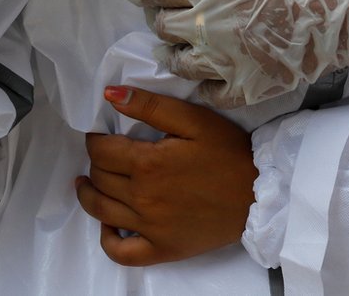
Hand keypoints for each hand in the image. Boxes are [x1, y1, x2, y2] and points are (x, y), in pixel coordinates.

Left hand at [76, 86, 256, 265]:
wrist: (259, 194)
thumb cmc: (228, 152)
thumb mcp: (193, 119)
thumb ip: (149, 106)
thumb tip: (109, 95)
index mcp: (147, 163)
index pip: (100, 150)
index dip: (95, 139)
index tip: (100, 134)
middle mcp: (142, 198)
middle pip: (99, 178)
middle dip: (96, 162)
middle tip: (105, 155)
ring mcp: (149, 228)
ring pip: (101, 212)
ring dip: (89, 194)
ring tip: (89, 183)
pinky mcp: (161, 249)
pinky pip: (121, 253)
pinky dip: (107, 240)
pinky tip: (108, 226)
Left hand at [125, 0, 348, 106]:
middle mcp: (214, 28)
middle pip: (164, 28)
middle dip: (157, 19)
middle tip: (160, 17)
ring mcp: (230, 63)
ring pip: (180, 65)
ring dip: (170, 54)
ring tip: (170, 50)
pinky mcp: (251, 89)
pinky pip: (210, 95)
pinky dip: (201, 87)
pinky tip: (204, 77)